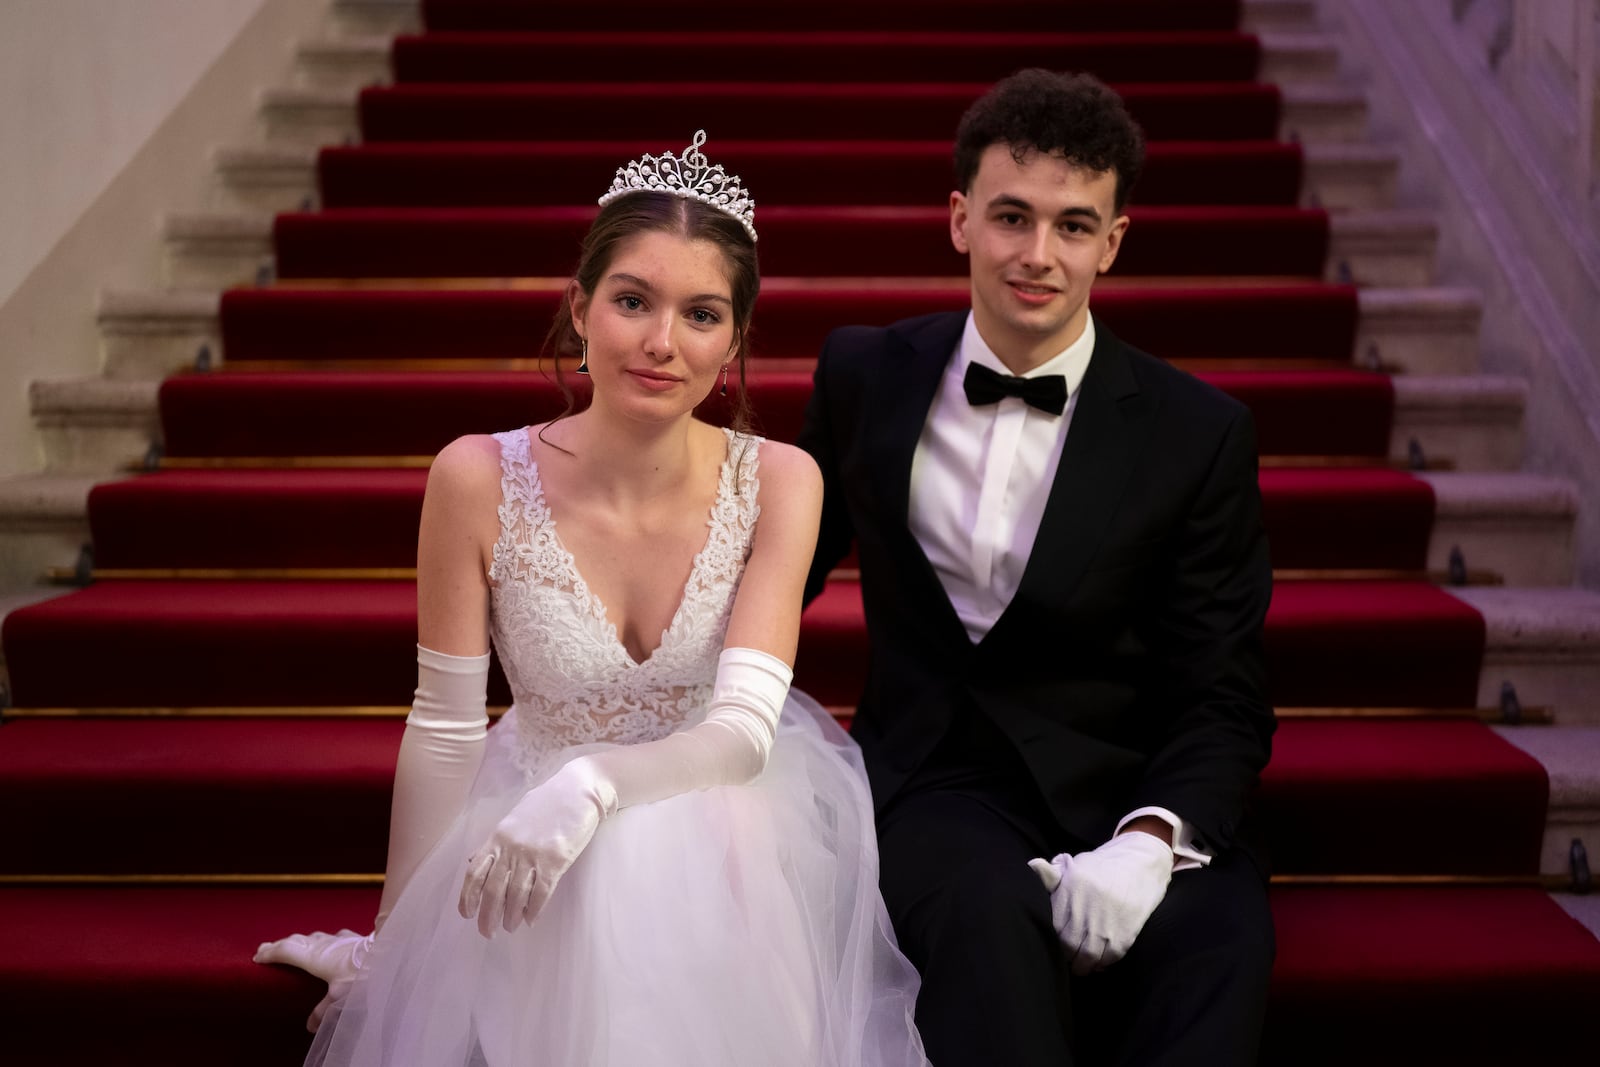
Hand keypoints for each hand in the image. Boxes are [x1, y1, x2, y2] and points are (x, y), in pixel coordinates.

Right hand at [254, 928, 372, 1031]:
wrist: (390, 952)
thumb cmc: (362, 974)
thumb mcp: (340, 996)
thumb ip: (323, 1010)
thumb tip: (310, 1026)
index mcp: (314, 957)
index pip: (286, 951)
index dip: (270, 952)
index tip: (257, 956)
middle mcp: (323, 945)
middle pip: (296, 941)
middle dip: (280, 945)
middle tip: (266, 948)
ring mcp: (338, 939)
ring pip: (312, 937)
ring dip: (300, 941)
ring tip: (293, 944)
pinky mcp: (352, 938)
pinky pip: (331, 937)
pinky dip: (322, 940)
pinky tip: (328, 941)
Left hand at [458, 758, 613, 937]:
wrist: (579, 790)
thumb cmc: (547, 803)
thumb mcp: (513, 819)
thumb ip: (494, 842)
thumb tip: (473, 860)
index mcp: (498, 837)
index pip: (474, 873)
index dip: (468, 897)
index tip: (467, 914)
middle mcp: (511, 848)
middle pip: (493, 890)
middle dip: (487, 915)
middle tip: (487, 932)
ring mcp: (533, 855)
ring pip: (516, 895)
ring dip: (511, 916)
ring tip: (510, 927)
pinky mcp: (556, 860)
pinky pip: (541, 892)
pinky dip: (534, 909)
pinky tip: (531, 918)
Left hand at [1028, 830, 1172, 975]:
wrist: (1142, 863)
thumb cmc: (1104, 867)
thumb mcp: (1076, 865)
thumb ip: (1052, 874)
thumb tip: (1033, 866)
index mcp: (1071, 888)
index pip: (1053, 926)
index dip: (1051, 940)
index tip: (1052, 945)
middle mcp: (1087, 907)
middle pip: (1069, 945)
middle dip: (1066, 956)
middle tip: (1066, 959)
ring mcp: (1106, 922)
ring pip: (1089, 956)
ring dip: (1084, 965)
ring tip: (1081, 965)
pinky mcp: (1126, 932)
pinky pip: (1110, 956)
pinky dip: (1103, 963)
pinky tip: (1099, 961)